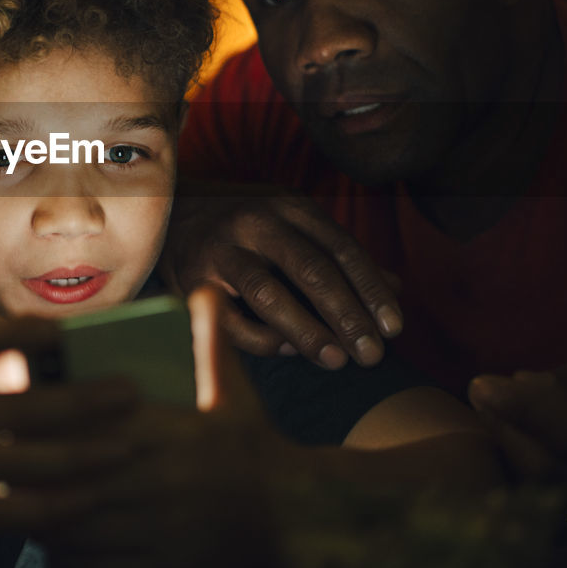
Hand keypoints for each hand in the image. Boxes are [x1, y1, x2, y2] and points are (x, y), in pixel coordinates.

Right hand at [0, 316, 139, 567]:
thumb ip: (24, 378)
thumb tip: (102, 355)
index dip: (12, 334)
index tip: (63, 329)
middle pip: (11, 408)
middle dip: (79, 401)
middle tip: (130, 394)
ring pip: (17, 462)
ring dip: (80, 455)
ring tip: (126, 447)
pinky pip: (13, 512)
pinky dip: (61, 503)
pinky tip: (97, 494)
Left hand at [36, 288, 289, 567]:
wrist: (296, 521)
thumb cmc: (256, 453)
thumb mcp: (238, 395)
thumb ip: (213, 346)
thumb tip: (206, 292)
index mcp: (168, 436)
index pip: (87, 428)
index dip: (43, 426)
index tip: (14, 417)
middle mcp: (157, 485)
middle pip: (68, 481)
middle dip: (30, 477)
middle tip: (0, 466)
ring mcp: (157, 533)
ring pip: (74, 532)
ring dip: (41, 521)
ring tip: (17, 504)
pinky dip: (69, 561)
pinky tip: (56, 545)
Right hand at [162, 191, 401, 368]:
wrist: (168, 212)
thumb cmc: (247, 227)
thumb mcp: (294, 226)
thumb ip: (341, 256)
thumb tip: (398, 289)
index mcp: (288, 206)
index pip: (341, 247)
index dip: (371, 288)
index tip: (395, 327)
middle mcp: (255, 222)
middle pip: (310, 268)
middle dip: (347, 314)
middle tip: (373, 354)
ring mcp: (220, 250)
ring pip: (268, 293)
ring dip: (307, 331)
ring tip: (337, 361)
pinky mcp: (191, 281)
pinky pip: (231, 320)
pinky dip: (263, 340)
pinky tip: (289, 352)